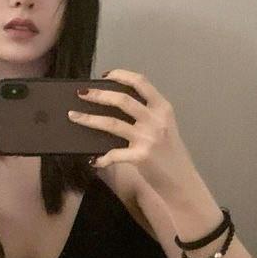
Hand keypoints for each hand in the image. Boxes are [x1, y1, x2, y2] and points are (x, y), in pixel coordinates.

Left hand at [67, 69, 197, 192]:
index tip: (104, 76)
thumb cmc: (170, 154)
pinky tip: (93, 159)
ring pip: (112, 123)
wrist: (182, 182)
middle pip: (122, 99)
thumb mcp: (165, 127)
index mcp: (163, 108)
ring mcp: (148, 138)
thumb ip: (147, 114)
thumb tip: (113, 106)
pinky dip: (101, 157)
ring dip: (88, 119)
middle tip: (80, 94)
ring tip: (74, 116)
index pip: (141, 82)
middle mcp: (156, 120)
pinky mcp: (140, 157)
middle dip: (98, 95)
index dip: (121, 75)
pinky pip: (113, 154)